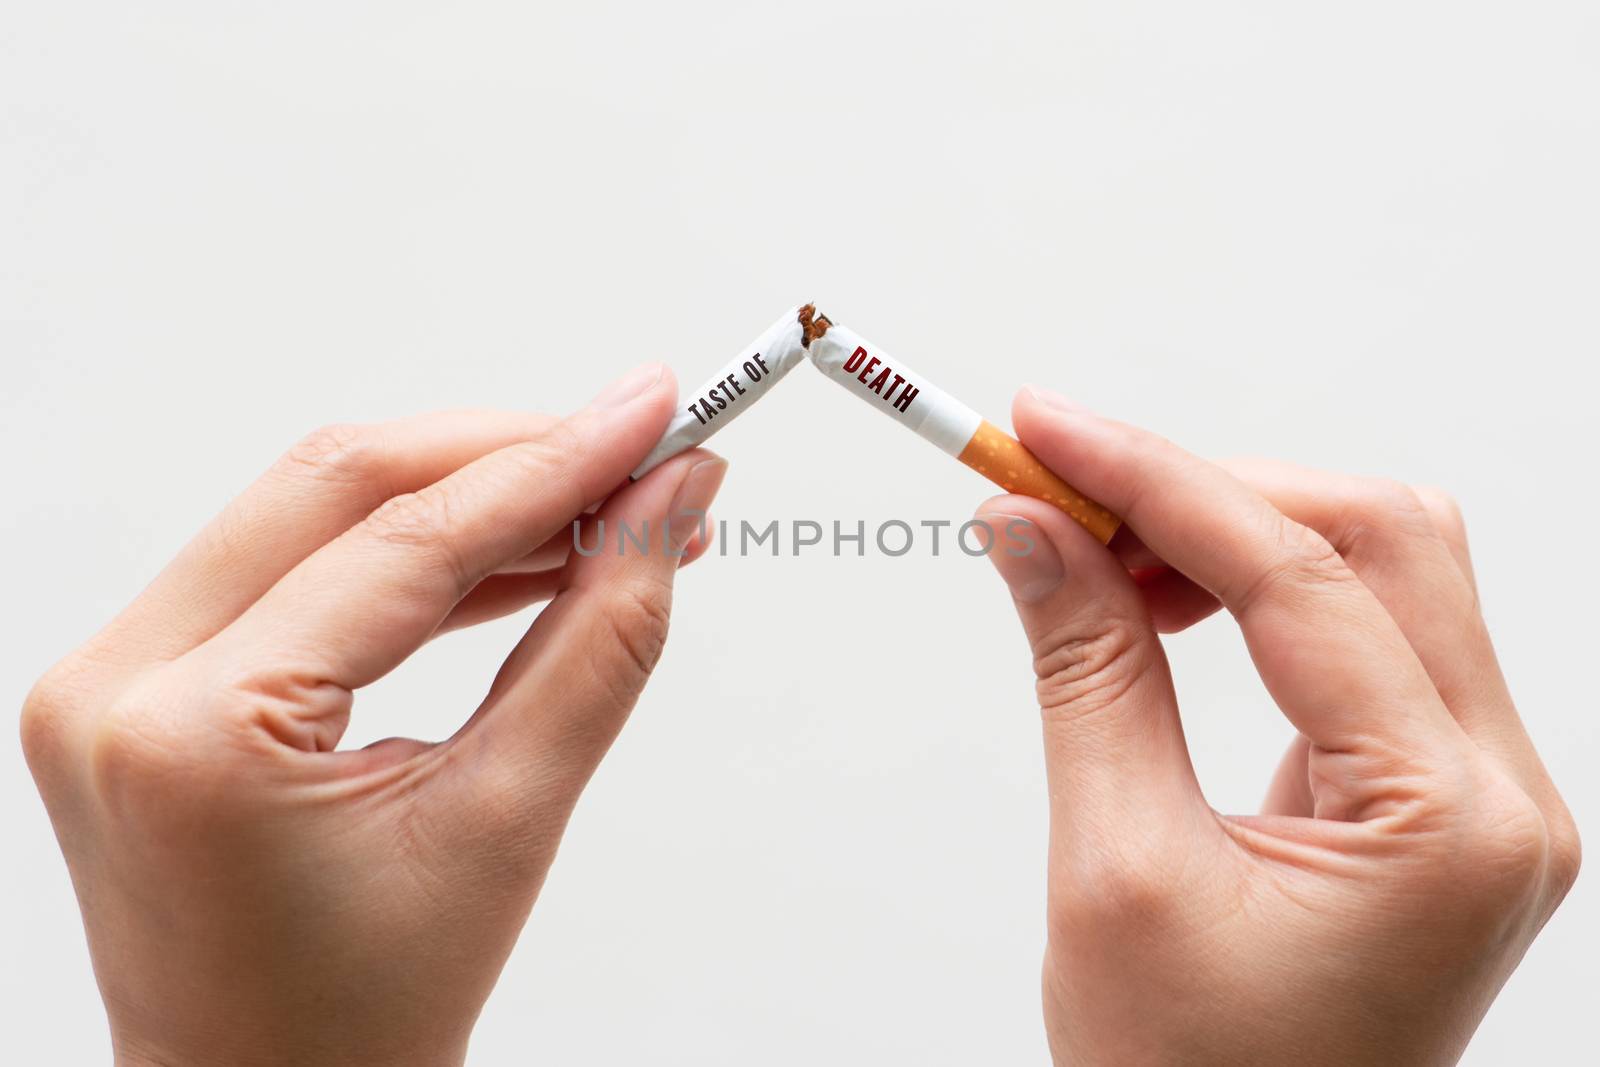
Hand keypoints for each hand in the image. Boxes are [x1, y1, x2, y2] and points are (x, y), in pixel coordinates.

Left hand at [21, 365, 726, 1065]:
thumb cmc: (366, 1016)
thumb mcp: (510, 821)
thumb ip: (601, 642)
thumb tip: (667, 508)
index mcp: (193, 734)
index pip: (405, 541)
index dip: (555, 464)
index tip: (657, 417)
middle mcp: (117, 685)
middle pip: (343, 487)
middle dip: (512, 458)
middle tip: (642, 448)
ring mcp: (110, 677)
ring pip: (315, 510)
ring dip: (470, 500)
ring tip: (603, 510)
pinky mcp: (138, 681)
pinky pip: (290, 567)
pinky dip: (410, 554)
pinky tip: (515, 557)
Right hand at [977, 388, 1579, 1065]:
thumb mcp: (1117, 871)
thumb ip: (1087, 674)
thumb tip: (1031, 532)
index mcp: (1450, 822)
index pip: (1303, 578)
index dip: (1158, 481)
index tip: (1046, 431)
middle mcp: (1499, 792)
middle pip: (1379, 541)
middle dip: (1209, 493)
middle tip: (1063, 493)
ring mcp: (1476, 792)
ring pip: (1380, 573)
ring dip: (1232, 537)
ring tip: (1101, 559)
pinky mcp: (1430, 794)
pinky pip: (1360, 639)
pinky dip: (1253, 596)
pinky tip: (1162, 611)